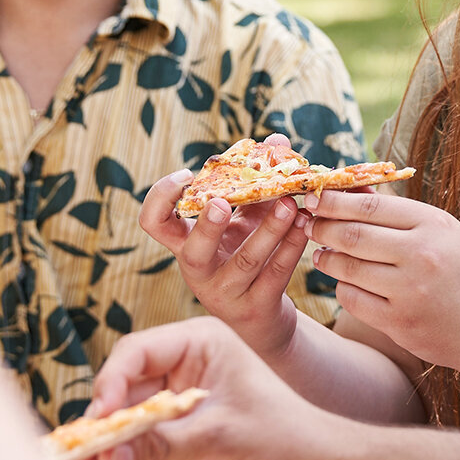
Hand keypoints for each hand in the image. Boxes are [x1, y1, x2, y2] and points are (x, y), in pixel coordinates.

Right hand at [72, 317, 355, 459]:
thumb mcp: (224, 437)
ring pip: (118, 425)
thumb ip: (166, 444)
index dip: (112, 382)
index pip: (138, 353)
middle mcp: (181, 373)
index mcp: (199, 345)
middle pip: (120, 390)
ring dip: (93, 448)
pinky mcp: (171, 446)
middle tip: (71, 449)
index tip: (99, 416)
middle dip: (96, 422)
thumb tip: (109, 454)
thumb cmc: (286, 440)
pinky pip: (128, 452)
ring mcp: (173, 411)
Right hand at [139, 145, 314, 359]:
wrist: (262, 319)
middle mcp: (199, 271)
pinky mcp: (257, 307)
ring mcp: (227, 293)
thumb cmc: (246, 255)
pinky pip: (275, 275)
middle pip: (193, 252)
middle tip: (222, 202)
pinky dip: (292, 247)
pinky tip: (306, 225)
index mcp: (185, 244)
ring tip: (290, 204)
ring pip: (245, 262)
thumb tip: (276, 141)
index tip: (185, 176)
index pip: (153, 223)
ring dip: (270, 230)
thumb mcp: (244, 219)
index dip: (160, 198)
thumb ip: (256, 182)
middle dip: (208, 227)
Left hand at [307, 190, 459, 377]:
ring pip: (347, 267)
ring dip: (327, 259)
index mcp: (434, 224)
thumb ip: (400, 215)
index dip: (334, 200)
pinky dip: (343, 288)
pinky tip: (347, 283)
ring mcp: (410, 291)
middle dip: (322, 227)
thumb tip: (349, 192)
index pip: (370, 206)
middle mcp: (421, 254)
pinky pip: (353, 299)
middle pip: (352, 234)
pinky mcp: (400, 323)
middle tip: (310, 224)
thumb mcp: (445, 234)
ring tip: (323, 254)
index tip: (314, 196)